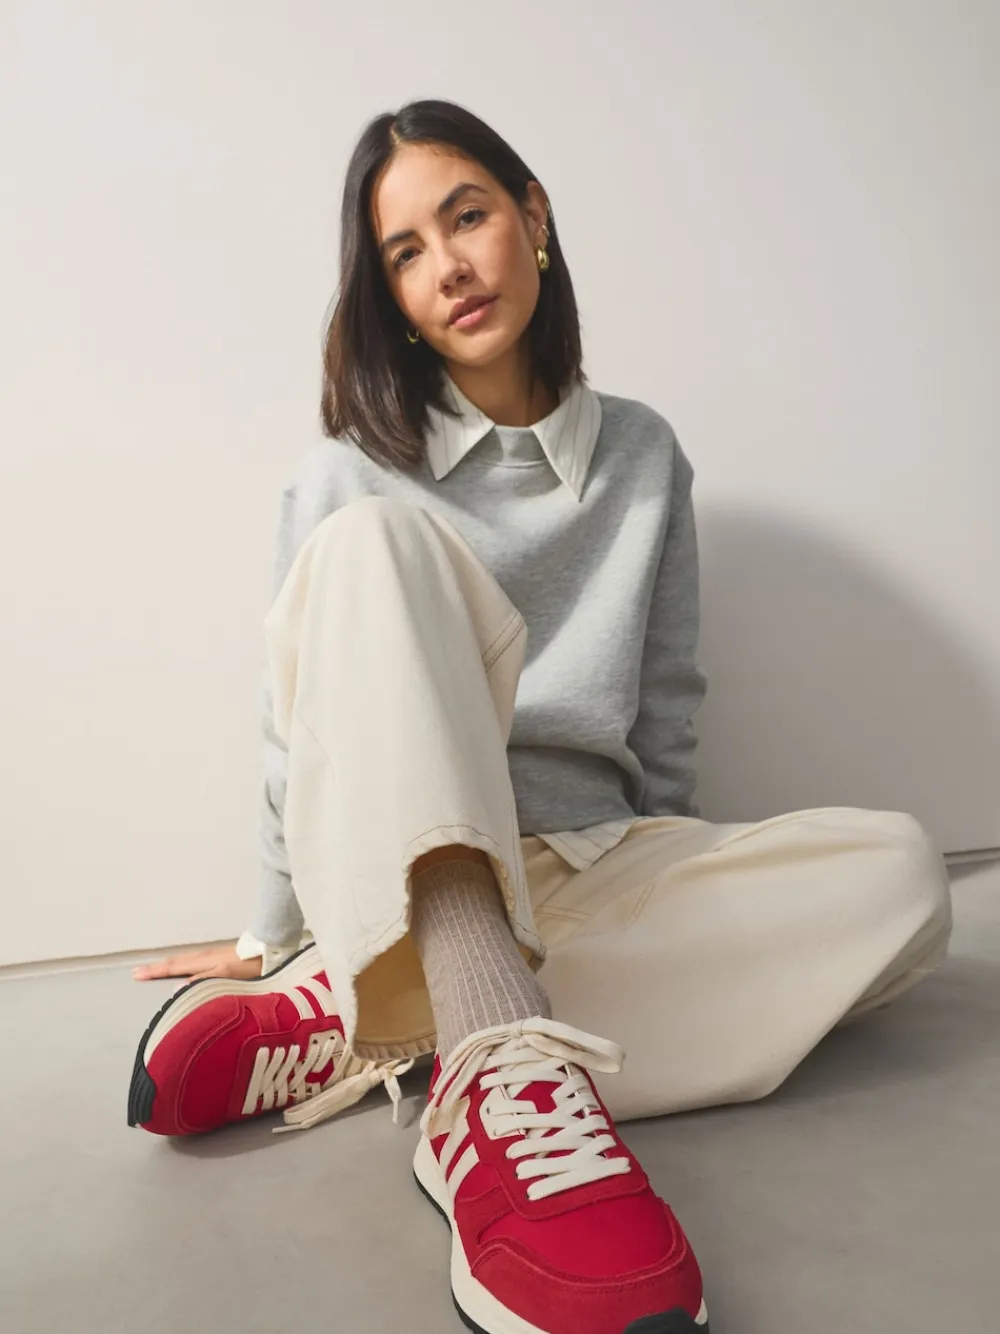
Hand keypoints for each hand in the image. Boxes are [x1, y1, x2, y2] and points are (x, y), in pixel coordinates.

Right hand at [132, 944, 262, 982]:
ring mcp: (212, 956)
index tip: (136, 975)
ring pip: (183, 961)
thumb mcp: (226, 976)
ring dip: (167, 965)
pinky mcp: (220, 958)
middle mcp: (204, 957)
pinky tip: (183, 969)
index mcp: (203, 962)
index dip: (155, 972)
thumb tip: (177, 989)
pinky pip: (193, 962)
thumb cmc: (250, 966)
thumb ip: (203, 980)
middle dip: (156, 967)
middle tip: (136, 971)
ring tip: (154, 969)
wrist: (271, 950)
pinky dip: (181, 965)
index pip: (173, 967)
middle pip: (175, 962)